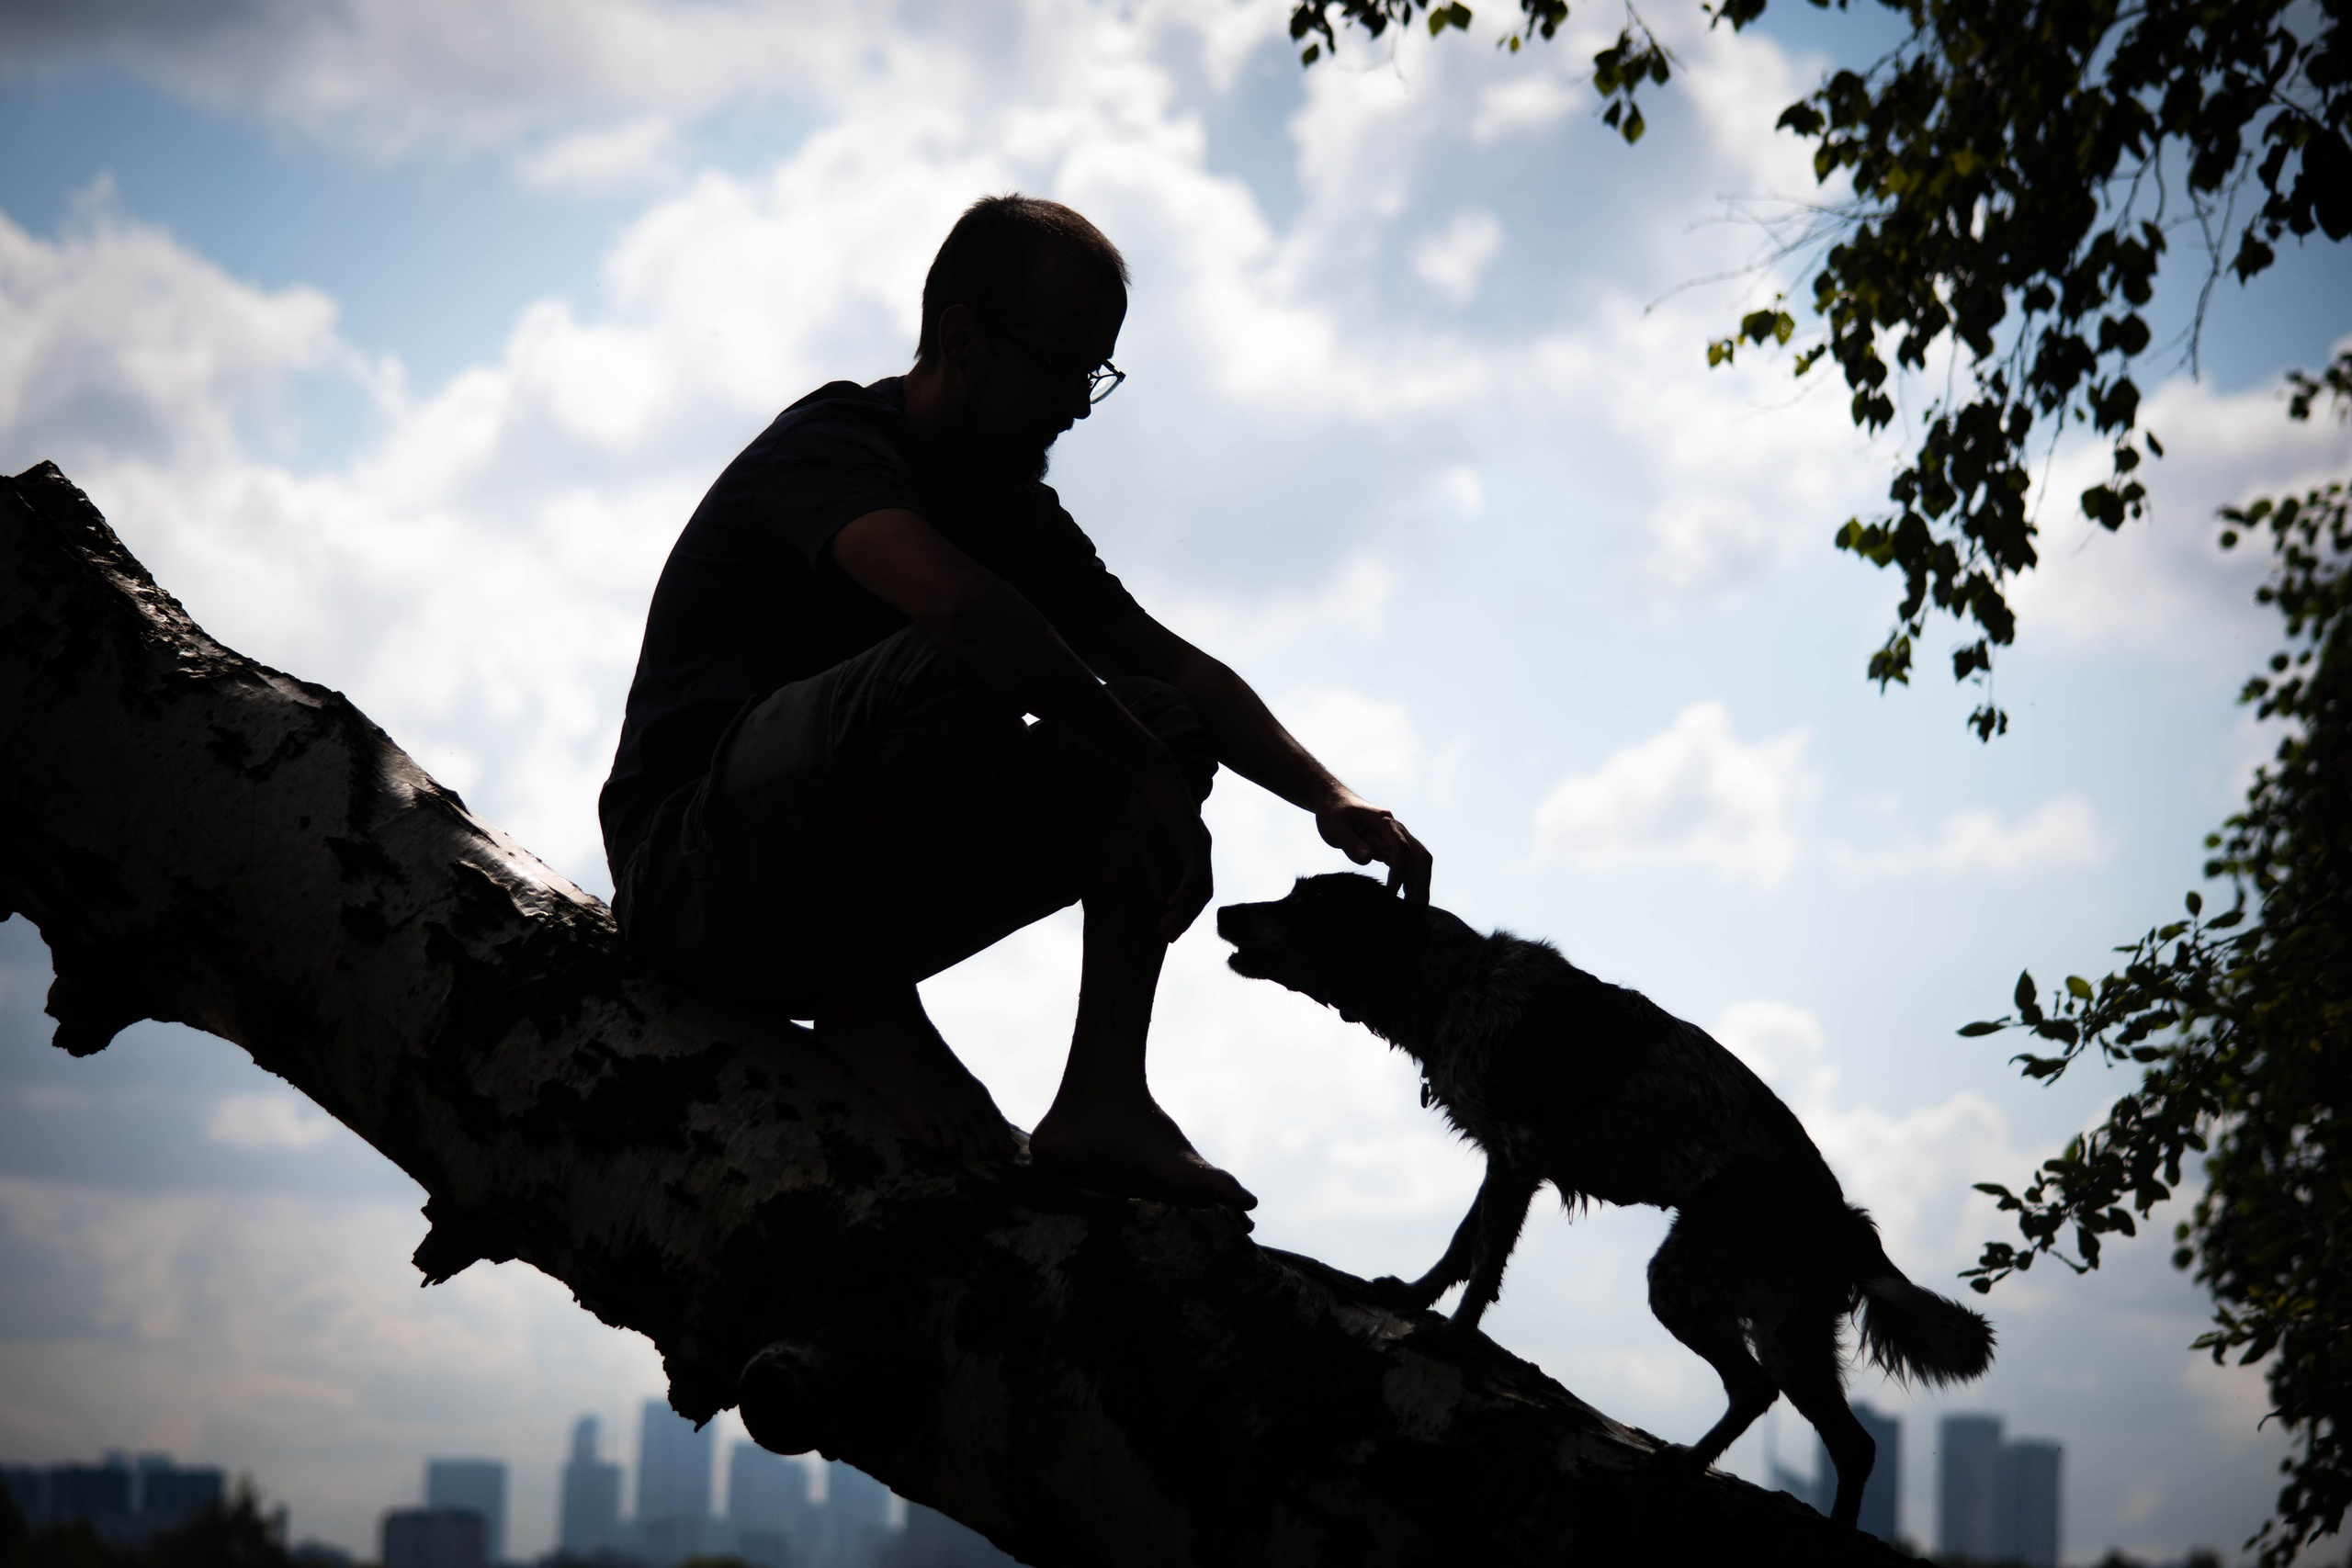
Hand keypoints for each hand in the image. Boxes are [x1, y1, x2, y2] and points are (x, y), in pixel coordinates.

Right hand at [1131, 759, 1213, 940]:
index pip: (1194, 889)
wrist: (1150, 772)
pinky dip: (1185, 892)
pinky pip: (1194, 873)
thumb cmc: (1148, 802)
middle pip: (1201, 894)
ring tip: (1167, 928)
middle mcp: (1201, 850)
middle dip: (1185, 919)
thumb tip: (1161, 896)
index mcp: (1191, 850)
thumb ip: (1157, 869)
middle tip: (1167, 937)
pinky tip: (1171, 905)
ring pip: (1199, 888)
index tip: (1165, 930)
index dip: (1182, 912)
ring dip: (1184, 912)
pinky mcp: (1193, 838)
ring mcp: (1200, 844)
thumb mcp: (1149, 844)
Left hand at [1316, 793, 1431, 904]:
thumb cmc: (1333, 813)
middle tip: (1417, 909)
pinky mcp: (1392, 848)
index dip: (1398, 871)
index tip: (1390, 893)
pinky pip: (1408, 866)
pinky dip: (1410, 883)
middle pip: (1420, 856)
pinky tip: (1407, 901)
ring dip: (1420, 886)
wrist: (1335, 802)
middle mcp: (1397, 830)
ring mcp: (1397, 839)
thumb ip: (1350, 843)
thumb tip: (1367, 859)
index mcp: (1384, 822)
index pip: (1400, 848)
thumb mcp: (1334, 827)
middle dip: (1422, 882)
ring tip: (1415, 912)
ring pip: (1418, 863)